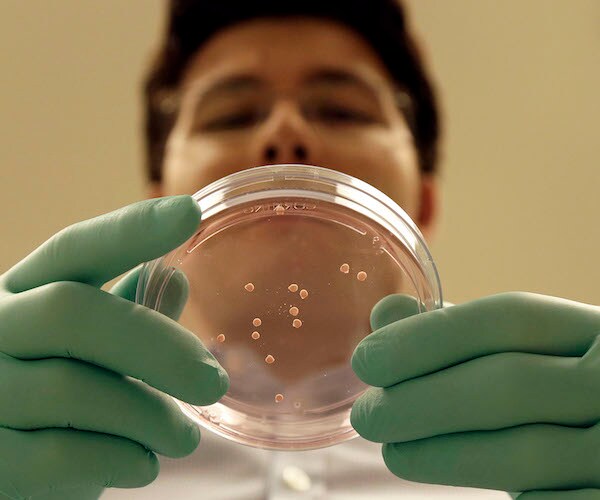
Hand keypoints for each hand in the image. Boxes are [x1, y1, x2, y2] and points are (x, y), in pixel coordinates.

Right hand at [0, 195, 228, 499]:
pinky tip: (143, 464)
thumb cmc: (54, 397)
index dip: (131, 230)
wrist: (6, 468)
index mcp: (24, 294)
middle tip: (214, 381)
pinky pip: (61, 455)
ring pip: (74, 391)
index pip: (76, 248)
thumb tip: (177, 279)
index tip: (189, 212)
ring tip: (183, 437)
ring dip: (149, 417)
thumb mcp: (87, 350)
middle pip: (74, 314)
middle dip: (158, 347)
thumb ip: (128, 317)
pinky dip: (119, 460)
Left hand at [351, 292, 599, 498]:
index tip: (366, 360)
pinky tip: (444, 476)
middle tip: (367, 417)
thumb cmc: (565, 394)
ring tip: (393, 451)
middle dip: (422, 401)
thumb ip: (462, 334)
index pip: (507, 319)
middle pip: (509, 383)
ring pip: (526, 452)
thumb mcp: (530, 353)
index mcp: (597, 330)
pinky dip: (492, 493)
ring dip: (441, 454)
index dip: (427, 338)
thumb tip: (386, 314)